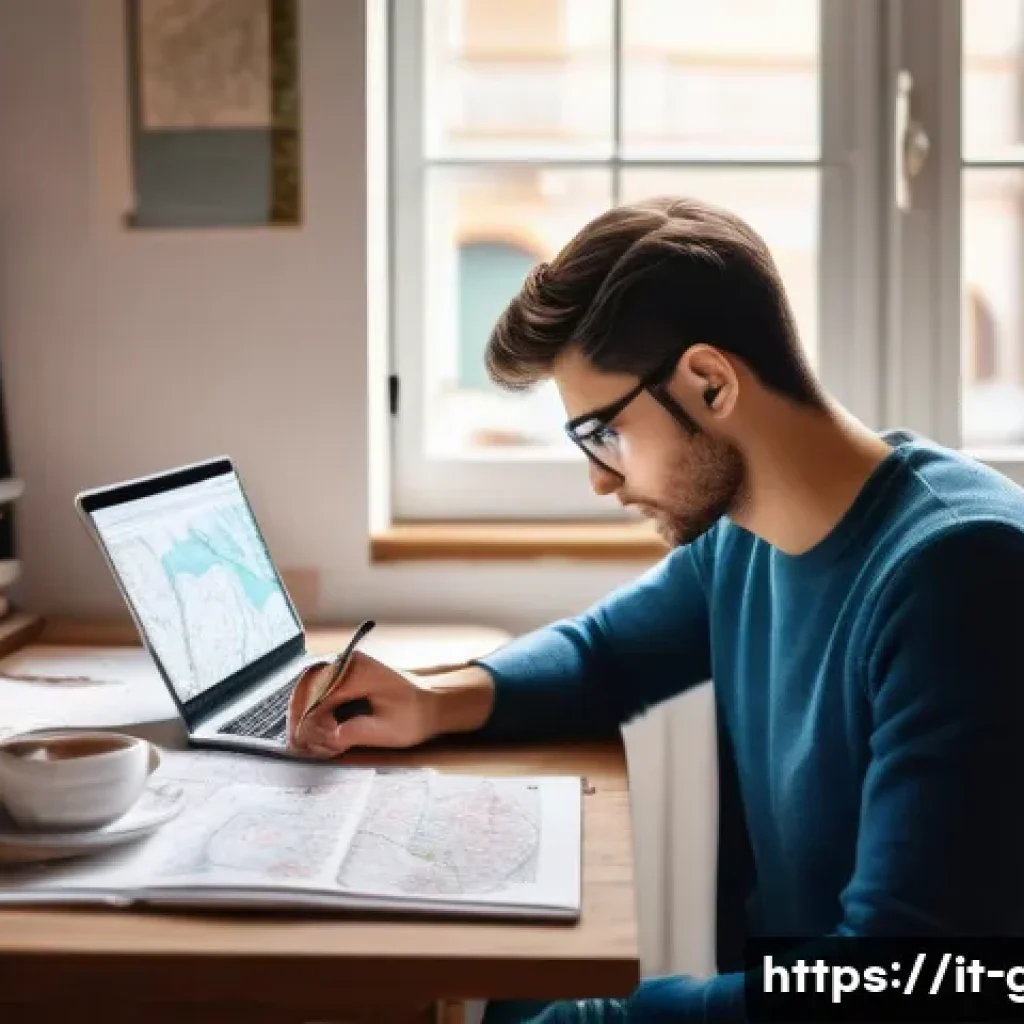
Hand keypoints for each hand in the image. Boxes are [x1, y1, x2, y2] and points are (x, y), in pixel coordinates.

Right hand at [287, 651, 437, 758]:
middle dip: (300, 719)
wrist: (429, 708)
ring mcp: (343, 668)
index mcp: (357, 669)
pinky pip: (315, 693)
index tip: (305, 742)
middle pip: (305, 688)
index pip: (317, 692)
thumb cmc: (412, 718)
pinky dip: (311, 714)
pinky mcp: (342, 678)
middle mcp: (346, 662)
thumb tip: (332, 736)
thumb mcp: (388, 731)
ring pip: (306, 690)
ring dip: (303, 717)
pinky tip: (319, 734)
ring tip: (312, 743)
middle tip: (302, 746)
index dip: (307, 720)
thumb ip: (359, 732)